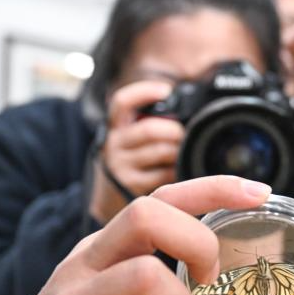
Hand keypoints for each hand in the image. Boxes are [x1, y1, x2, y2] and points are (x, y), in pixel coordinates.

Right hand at [90, 80, 185, 222]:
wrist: (108, 203)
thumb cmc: (130, 166)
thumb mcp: (130, 143)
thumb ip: (148, 126)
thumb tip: (185, 113)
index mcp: (114, 128)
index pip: (122, 102)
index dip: (144, 92)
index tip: (167, 91)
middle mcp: (113, 144)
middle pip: (151, 129)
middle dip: (176, 132)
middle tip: (183, 138)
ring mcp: (120, 165)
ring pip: (161, 151)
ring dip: (178, 152)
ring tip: (181, 156)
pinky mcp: (129, 185)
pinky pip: (164, 173)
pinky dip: (176, 171)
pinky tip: (176, 173)